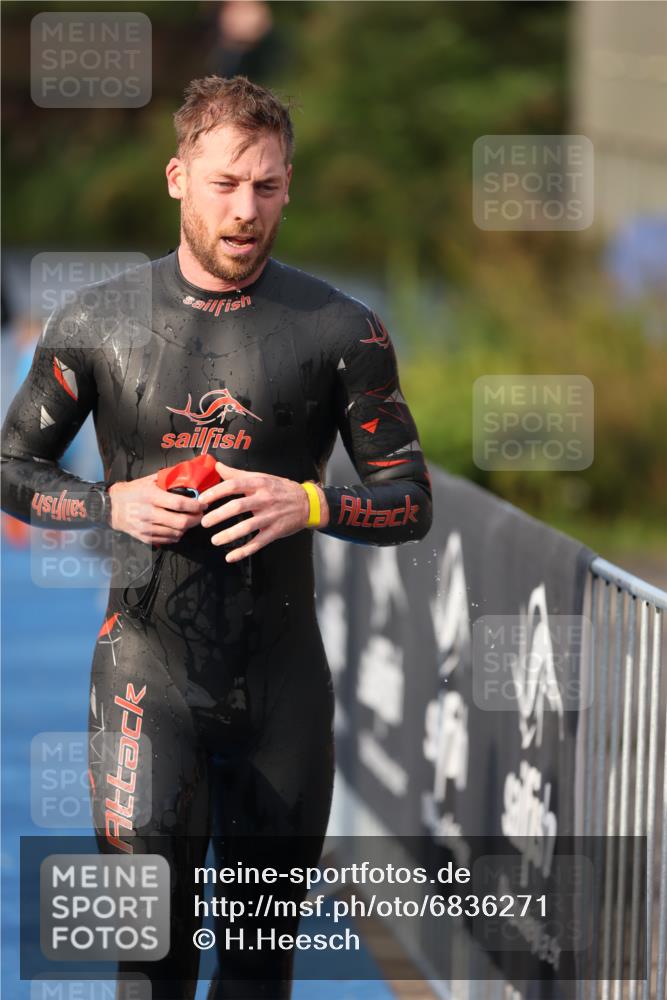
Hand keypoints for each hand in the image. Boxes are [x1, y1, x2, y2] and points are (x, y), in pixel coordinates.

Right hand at [108, 473, 206, 544]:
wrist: (111, 507)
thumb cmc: (132, 491)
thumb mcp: (148, 481)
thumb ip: (167, 480)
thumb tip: (188, 478)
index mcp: (151, 497)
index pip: (180, 504)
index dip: (195, 506)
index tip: (203, 504)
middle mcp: (149, 513)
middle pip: (181, 522)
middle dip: (196, 519)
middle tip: (200, 515)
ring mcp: (146, 528)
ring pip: (176, 533)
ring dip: (187, 528)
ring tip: (190, 521)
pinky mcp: (145, 538)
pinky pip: (168, 540)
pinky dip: (177, 535)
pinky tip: (178, 528)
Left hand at [199, 461, 329, 561]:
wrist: (308, 503)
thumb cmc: (281, 489)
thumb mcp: (262, 477)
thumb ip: (237, 474)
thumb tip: (217, 466)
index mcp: (259, 484)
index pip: (233, 486)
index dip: (216, 493)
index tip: (202, 500)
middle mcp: (264, 499)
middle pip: (238, 506)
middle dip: (218, 515)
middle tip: (204, 522)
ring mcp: (270, 516)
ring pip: (247, 527)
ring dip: (229, 535)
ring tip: (215, 540)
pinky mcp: (275, 531)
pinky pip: (258, 543)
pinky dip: (244, 551)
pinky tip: (230, 556)